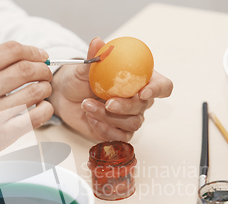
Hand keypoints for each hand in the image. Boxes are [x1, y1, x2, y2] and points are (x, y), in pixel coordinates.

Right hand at [0, 41, 53, 184]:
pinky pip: (37, 116)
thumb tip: (25, 58)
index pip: (12, 50)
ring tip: (43, 90)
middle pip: (27, 69)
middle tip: (45, 73)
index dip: (33, 51)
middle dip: (43, 69)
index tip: (41, 56)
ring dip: (45, 88)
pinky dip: (45, 108)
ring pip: (36, 91)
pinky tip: (40, 107)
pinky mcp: (2, 136)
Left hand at [48, 37, 172, 141]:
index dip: (158, 90)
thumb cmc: (80, 79)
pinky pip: (120, 136)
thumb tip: (97, 42)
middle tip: (108, 103)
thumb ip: (93, 57)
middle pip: (145, 106)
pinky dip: (104, 129)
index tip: (143, 92)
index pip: (162, 85)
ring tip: (87, 106)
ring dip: (109, 117)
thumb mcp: (84, 67)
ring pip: (132, 123)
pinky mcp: (118, 131)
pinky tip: (91, 118)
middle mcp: (138, 100)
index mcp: (140, 80)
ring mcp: (129, 117)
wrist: (65, 97)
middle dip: (126, 106)